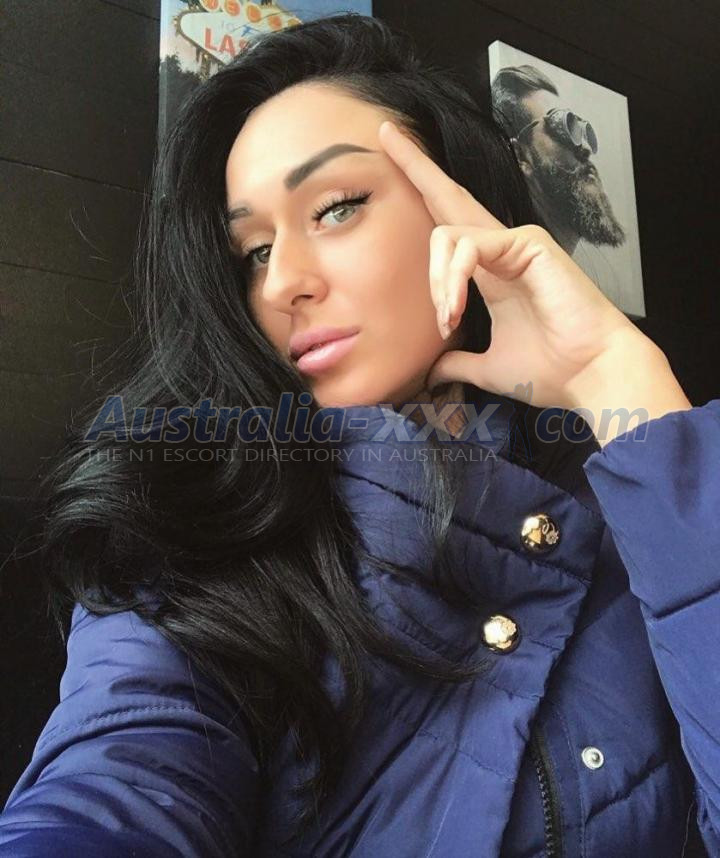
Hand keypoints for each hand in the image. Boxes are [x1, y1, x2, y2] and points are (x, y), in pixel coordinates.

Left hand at [377, 119, 655, 415]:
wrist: (590, 377)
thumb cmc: (549, 369)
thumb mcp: (487, 366)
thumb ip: (457, 362)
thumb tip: (430, 373)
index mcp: (490, 271)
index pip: (448, 226)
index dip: (423, 195)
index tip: (394, 163)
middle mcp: (500, 249)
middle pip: (449, 197)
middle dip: (415, 165)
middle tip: (385, 134)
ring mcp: (516, 241)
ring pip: (448, 234)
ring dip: (438, 282)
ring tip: (448, 320)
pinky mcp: (528, 242)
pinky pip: (470, 246)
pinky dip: (455, 278)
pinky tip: (455, 309)